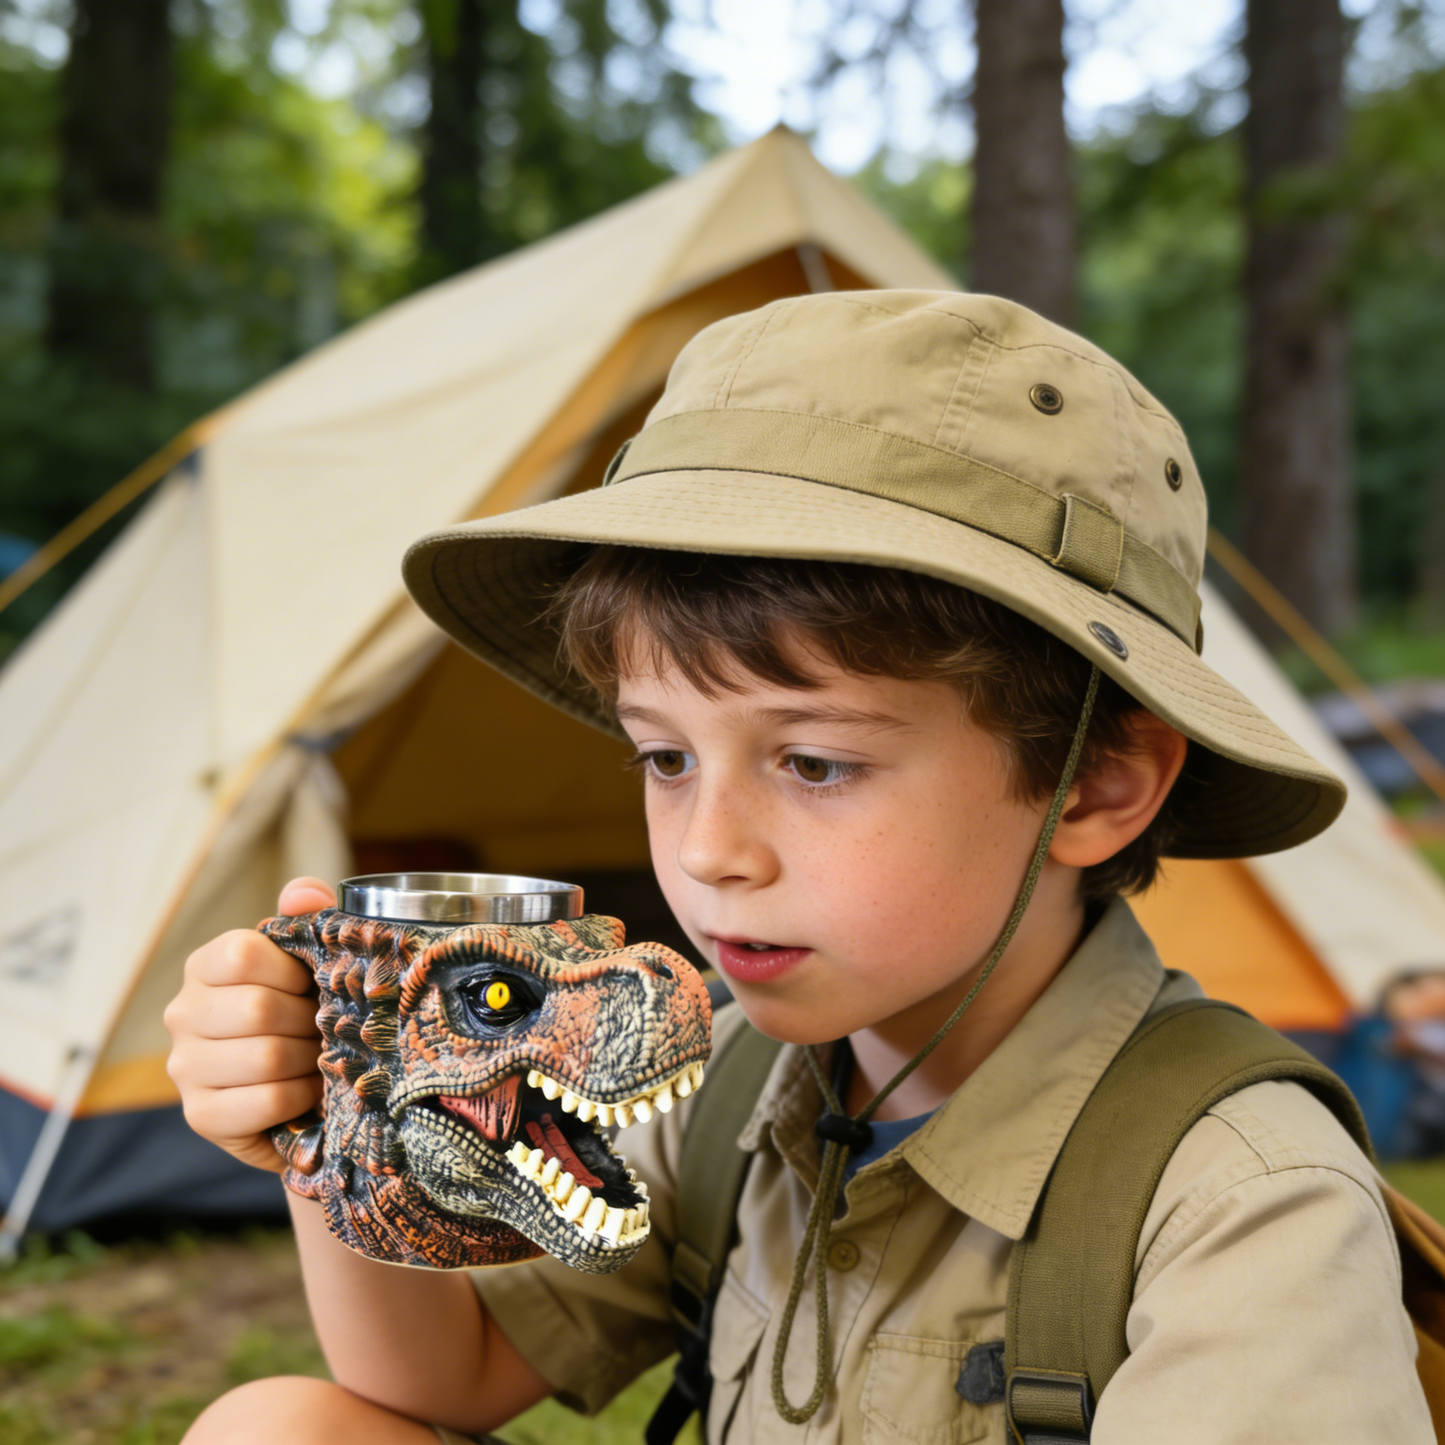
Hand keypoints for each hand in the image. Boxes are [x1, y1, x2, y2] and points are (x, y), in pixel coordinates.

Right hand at [163, 877, 333, 1172]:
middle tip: (323, 1028)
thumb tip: (305, 892)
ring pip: (266, 1057)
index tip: (309, 985)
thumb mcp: (308, 962)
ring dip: (309, 1059)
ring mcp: (184, 1067)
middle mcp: (182, 1013)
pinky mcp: (200, 1116)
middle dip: (309, 1021)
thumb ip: (309, 919)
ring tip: (317, 1058)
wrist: (298, 1095)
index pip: (242, 953)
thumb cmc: (301, 1014)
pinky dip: (300, 1096)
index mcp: (205, 966)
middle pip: (259, 1009)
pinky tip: (305, 1091)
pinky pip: (267, 1100)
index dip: (292, 970)